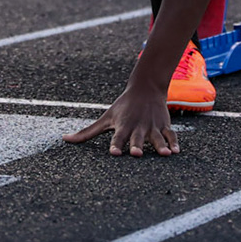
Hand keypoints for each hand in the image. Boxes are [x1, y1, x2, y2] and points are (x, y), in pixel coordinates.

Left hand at [65, 82, 179, 156]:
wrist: (145, 88)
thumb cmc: (122, 107)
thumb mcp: (105, 119)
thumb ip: (87, 133)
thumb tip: (64, 140)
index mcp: (122, 126)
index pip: (117, 137)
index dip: (116, 145)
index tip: (114, 152)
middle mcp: (137, 127)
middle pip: (137, 138)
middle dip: (137, 145)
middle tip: (136, 154)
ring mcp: (152, 126)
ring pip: (157, 137)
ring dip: (160, 145)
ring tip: (165, 154)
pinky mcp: (164, 125)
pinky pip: (171, 135)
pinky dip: (174, 142)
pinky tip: (176, 152)